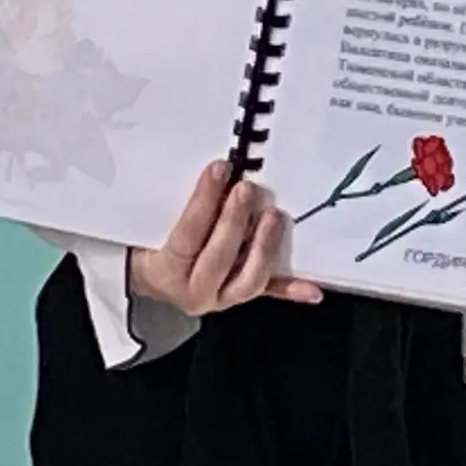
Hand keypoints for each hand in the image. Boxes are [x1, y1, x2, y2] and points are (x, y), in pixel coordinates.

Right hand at [128, 161, 322, 315]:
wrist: (153, 277)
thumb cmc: (152, 241)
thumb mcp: (153, 222)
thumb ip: (178, 203)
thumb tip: (214, 168)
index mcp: (166, 271)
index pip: (187, 235)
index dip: (204, 201)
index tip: (219, 168)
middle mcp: (195, 291)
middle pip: (218, 259)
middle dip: (235, 221)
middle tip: (247, 188)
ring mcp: (223, 298)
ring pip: (249, 281)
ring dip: (264, 248)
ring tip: (274, 216)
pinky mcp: (243, 296)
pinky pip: (270, 292)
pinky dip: (291, 289)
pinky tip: (313, 290)